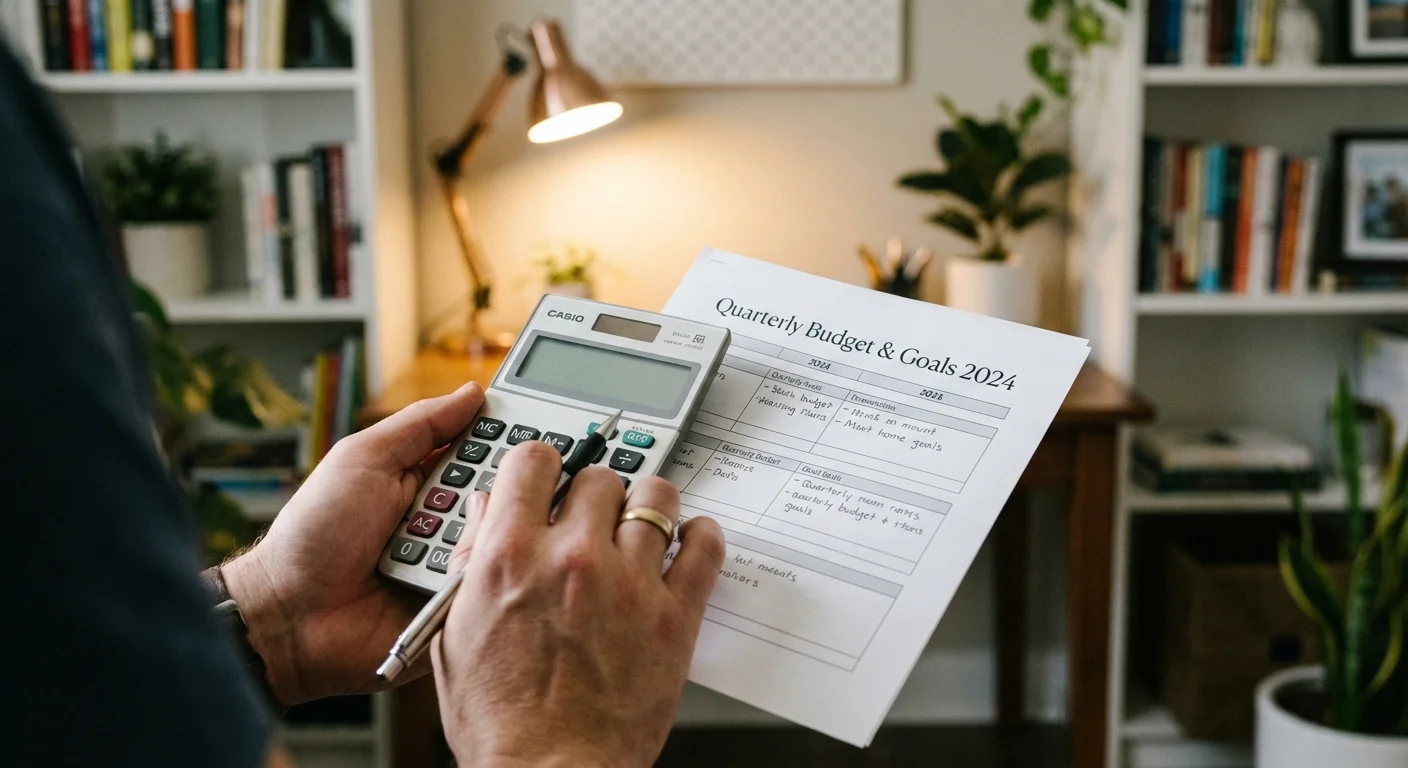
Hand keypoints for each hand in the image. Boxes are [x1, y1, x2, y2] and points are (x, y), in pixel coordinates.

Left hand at [222, 382, 484, 705]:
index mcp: (430, 479)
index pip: (489, 452)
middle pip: (505, 494)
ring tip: (440, 535)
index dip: (512, 441)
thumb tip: (474, 393)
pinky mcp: (457, 605)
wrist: (292, 612)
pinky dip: (474, 573)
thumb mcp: (364, 459)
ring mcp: (455, 563)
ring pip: (502, 537)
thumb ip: (421, 425)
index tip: (536, 431)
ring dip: (479, 531)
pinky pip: (487, 583)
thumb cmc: (316, 531)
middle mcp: (450, 519)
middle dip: (499, 487)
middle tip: (479, 488)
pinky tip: (454, 569)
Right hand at [432, 442, 725, 767]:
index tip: (547, 477)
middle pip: (598, 477)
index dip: (540, 465)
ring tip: (641, 525)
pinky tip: (688, 544)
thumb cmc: (500, 721)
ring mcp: (629, 584)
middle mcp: (571, 558)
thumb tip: (487, 513)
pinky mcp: (674, 616)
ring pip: (655, 498)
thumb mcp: (455, 633)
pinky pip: (704, 548)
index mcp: (510, 557)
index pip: (533, 461)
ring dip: (647, 506)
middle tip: (590, 520)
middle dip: (592, 494)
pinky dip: (700, 537)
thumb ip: (472, 562)